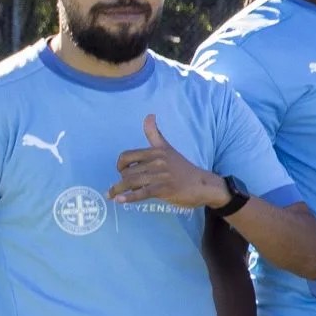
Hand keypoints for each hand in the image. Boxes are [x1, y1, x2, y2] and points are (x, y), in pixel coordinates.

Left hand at [111, 114, 227, 207]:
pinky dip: (128, 197)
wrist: (204, 185)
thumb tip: (149, 114)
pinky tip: (119, 200)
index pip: (127, 156)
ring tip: (112, 196)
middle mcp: (158, 162)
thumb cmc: (183, 168)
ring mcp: (161, 176)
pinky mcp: (165, 189)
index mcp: (156, 152)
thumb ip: (155, 134)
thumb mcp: (168, 148)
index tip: (121, 171)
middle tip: (120, 187)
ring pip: (132, 182)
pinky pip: (142, 193)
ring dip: (118, 190)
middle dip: (121, 181)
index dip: (120, 165)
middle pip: (127, 171)